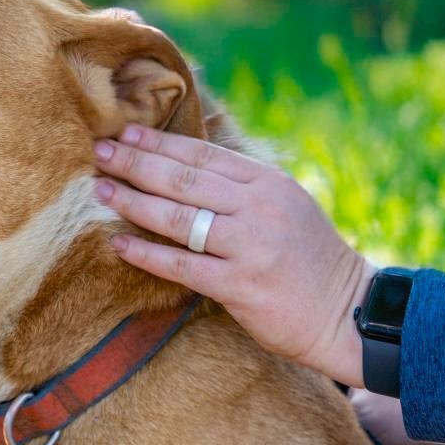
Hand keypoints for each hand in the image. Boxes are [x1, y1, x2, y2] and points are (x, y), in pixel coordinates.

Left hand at [94, 124, 375, 386]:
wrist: (345, 311)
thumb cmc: (308, 258)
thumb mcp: (284, 205)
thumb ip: (241, 186)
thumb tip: (185, 166)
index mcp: (268, 183)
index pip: (203, 155)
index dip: (160, 142)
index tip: (126, 133)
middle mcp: (257, 207)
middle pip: (183, 179)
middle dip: (136, 162)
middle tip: (99, 151)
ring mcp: (249, 246)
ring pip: (177, 217)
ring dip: (132, 201)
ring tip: (100, 189)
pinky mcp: (239, 285)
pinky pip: (181, 265)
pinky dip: (147, 254)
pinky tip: (118, 245)